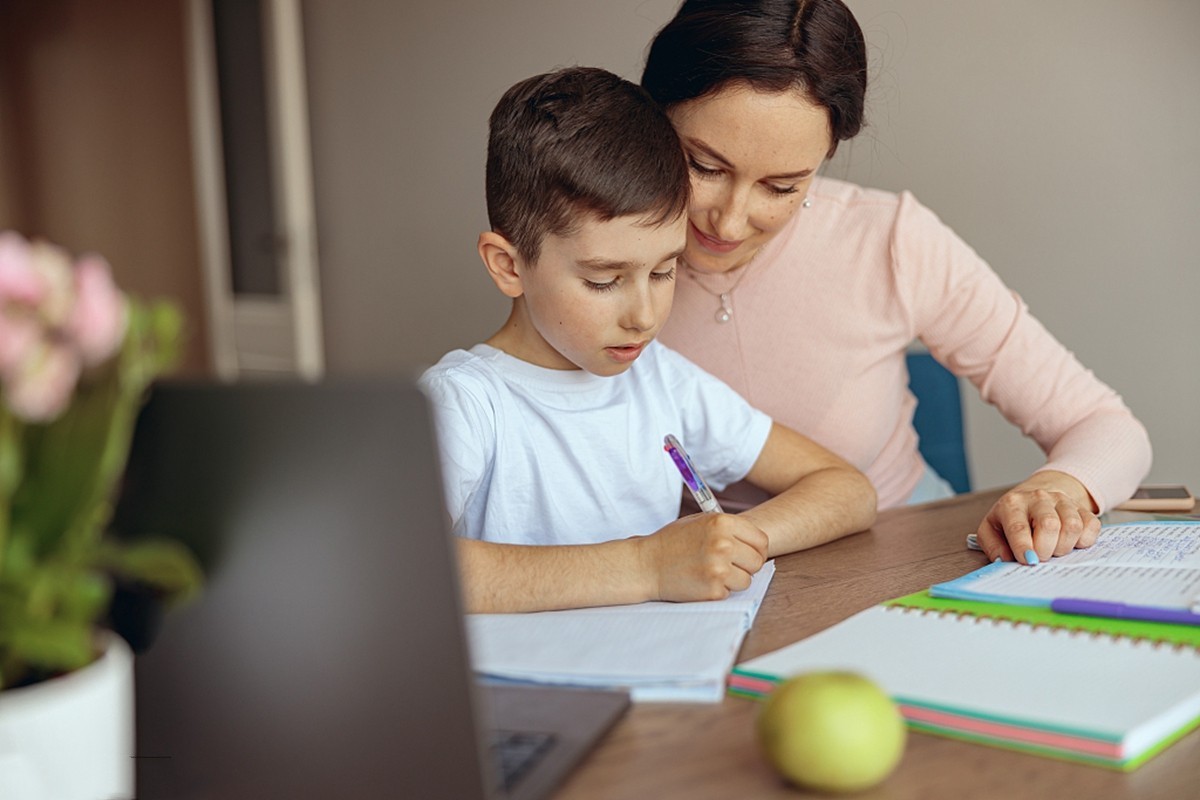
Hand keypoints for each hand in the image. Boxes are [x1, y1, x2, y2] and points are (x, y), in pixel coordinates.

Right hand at [637, 513, 768, 600]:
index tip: (748, 554)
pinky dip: (719, 590)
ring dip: (733, 580)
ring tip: (712, 573)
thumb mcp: (699, 522)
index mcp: (722, 523)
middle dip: (746, 566)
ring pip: (747, 580)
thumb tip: (755, 541)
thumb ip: (727, 527)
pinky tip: (701, 581)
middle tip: (728, 566)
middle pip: (757, 562)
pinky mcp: (713, 589)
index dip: (756, 549)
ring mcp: (719, 568)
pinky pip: (730, 593)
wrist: (646, 565)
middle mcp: (723, 544)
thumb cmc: (671, 543)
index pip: (761, 540)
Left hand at [975, 472, 1100, 564]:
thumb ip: (993, 546)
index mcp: (1012, 504)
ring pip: (1072, 526)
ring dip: (1064, 546)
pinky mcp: (1081, 508)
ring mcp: (1062, 501)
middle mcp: (1038, 498)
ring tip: (1053, 549)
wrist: (1033, 498)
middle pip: (1049, 525)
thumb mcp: (991, 530)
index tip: (1029, 561)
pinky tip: (1071, 543)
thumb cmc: (1010, 519)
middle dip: (1046, 549)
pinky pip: (1091, 526)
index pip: (1018, 527)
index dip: (1023, 547)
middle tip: (1041, 557)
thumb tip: (1005, 560)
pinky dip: (1084, 541)